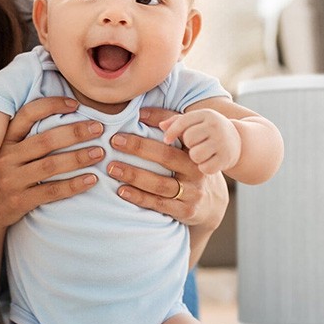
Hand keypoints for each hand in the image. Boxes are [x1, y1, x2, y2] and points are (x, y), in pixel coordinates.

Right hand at [0, 97, 104, 226]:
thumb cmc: (3, 175)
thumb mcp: (7, 151)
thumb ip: (27, 135)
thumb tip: (65, 113)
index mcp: (5, 140)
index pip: (28, 114)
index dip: (52, 105)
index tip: (76, 104)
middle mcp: (6, 157)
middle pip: (46, 140)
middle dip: (76, 132)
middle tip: (99, 129)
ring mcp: (12, 180)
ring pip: (50, 165)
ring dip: (78, 158)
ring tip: (100, 153)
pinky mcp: (20, 201)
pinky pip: (51, 191)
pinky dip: (74, 185)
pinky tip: (92, 179)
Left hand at [108, 107, 228, 229]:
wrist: (212, 202)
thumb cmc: (189, 166)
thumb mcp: (186, 147)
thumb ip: (169, 127)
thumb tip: (141, 113)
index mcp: (195, 150)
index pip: (177, 133)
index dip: (156, 123)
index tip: (134, 119)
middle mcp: (196, 170)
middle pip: (166, 157)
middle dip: (138, 148)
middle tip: (114, 142)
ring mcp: (192, 192)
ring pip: (160, 183)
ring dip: (134, 175)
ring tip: (112, 168)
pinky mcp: (185, 210)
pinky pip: (159, 204)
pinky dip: (139, 197)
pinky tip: (122, 191)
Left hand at [160, 109, 241, 174]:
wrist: (238, 142)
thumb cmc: (208, 131)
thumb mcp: (196, 122)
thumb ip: (176, 121)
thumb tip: (158, 124)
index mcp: (206, 114)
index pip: (183, 122)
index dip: (172, 132)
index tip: (166, 140)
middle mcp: (216, 126)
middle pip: (188, 139)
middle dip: (188, 145)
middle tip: (195, 145)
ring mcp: (223, 143)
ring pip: (195, 155)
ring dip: (195, 157)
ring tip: (201, 154)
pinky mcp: (226, 159)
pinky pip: (205, 167)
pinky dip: (204, 167)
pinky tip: (208, 162)